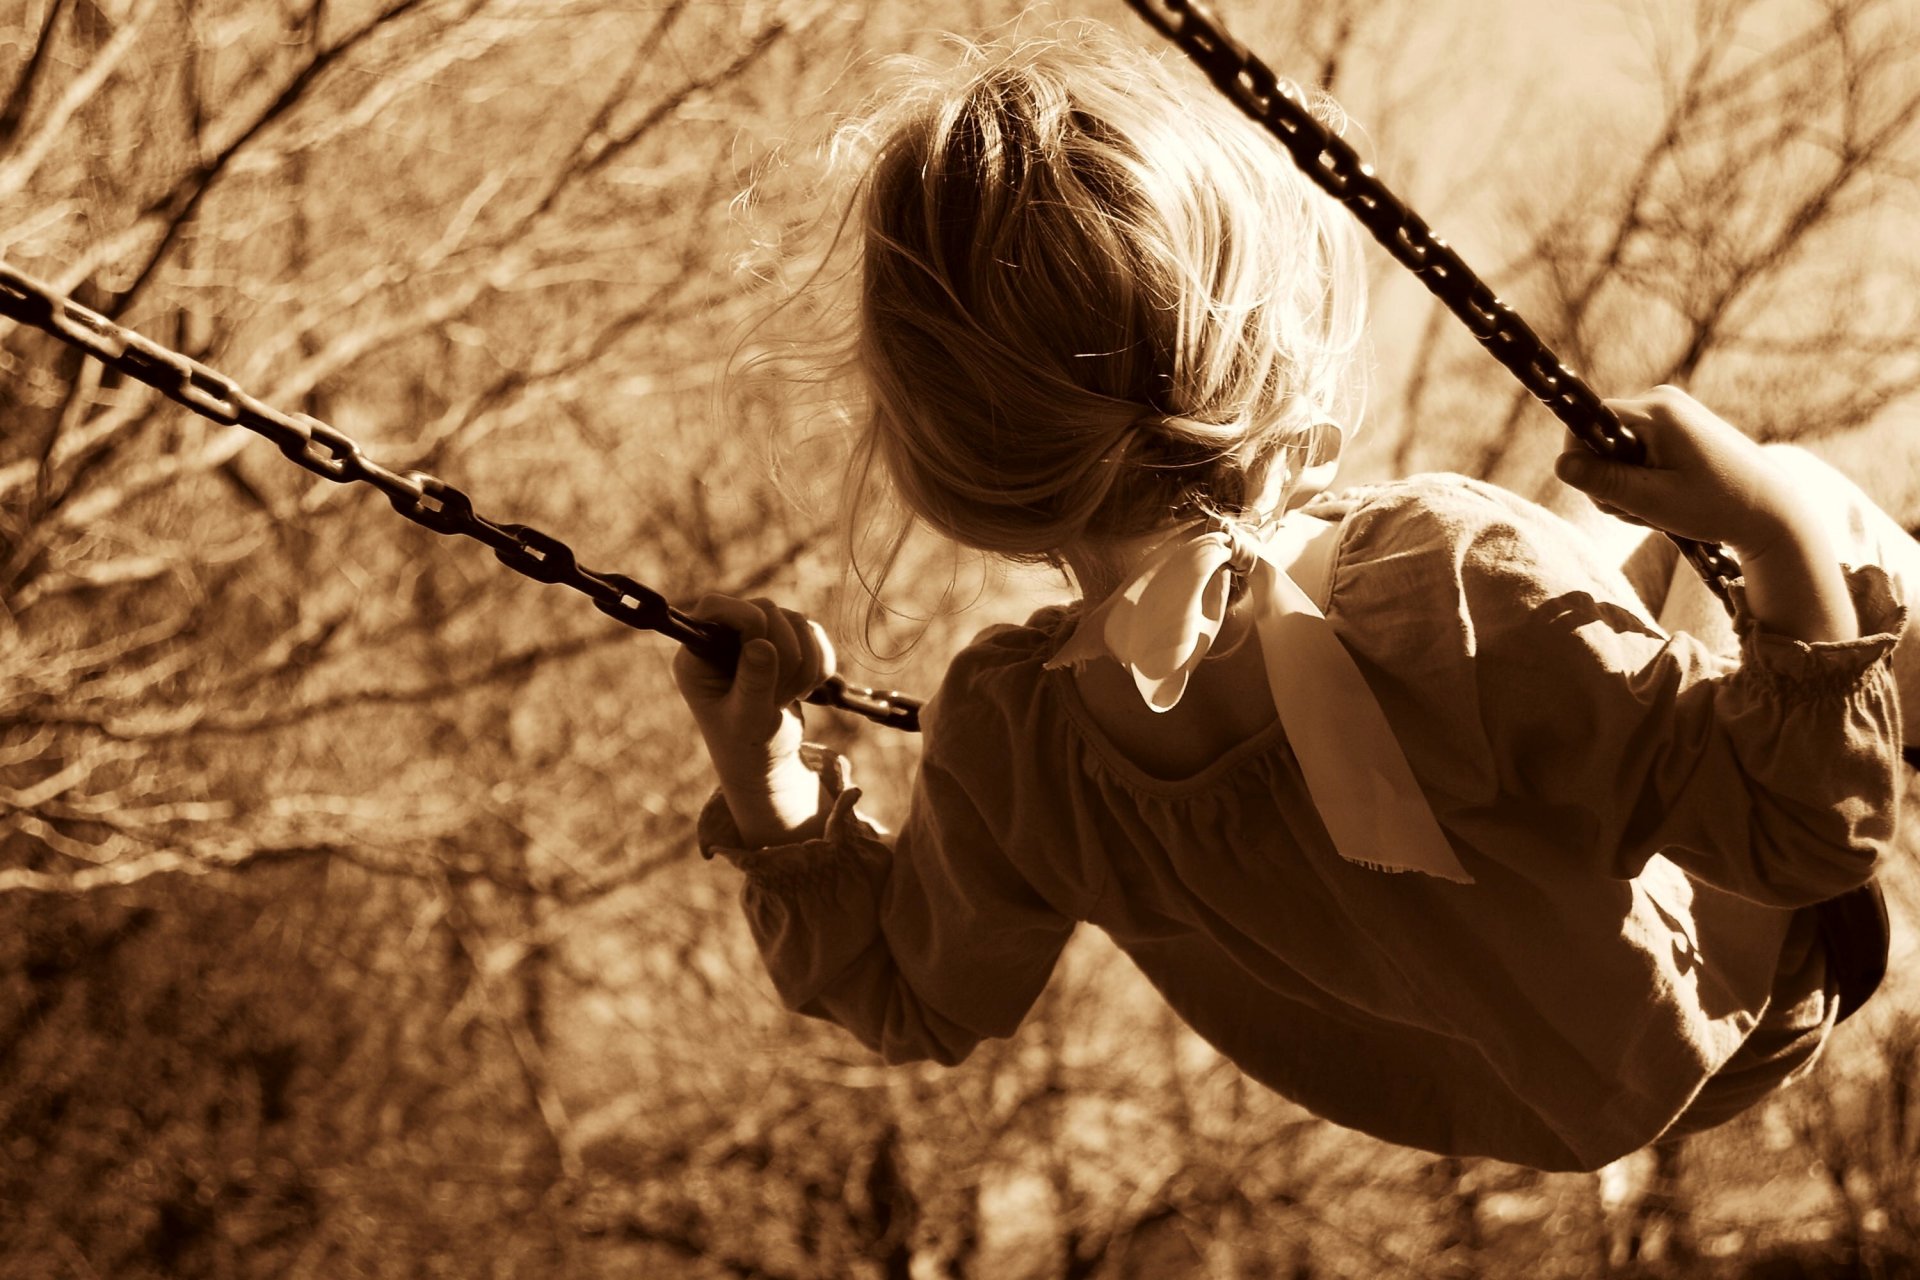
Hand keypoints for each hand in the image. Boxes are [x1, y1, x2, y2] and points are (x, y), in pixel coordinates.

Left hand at [671, 594, 837, 844]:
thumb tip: (761, 644)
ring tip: (790, 697)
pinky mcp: (786, 644)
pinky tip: (806, 690)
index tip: (764, 651)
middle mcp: (725, 639)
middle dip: (785, 655)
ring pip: (796, 621)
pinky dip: (820, 662)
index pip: (715, 606)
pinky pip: (814, 634)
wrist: (767, 762)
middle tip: (779, 697)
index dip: (746, 619)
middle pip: (766, 610)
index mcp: (698, 655)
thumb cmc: (746, 747)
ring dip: (805, 663)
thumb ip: (753, 684)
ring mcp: (757, 638)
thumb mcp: (747, 721)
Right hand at [1554, 386, 1805, 557]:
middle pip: (1601, 438)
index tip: (1606, 493)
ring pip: (1618, 448)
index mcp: (1657, 411)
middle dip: (1610, 478)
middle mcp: (1663, 401)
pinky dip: (1643, 478)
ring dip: (1627, 484)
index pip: (1588, 423)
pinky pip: (1639, 450)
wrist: (1773, 510)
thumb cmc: (1717, 506)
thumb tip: (1559, 465)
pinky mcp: (1680, 427)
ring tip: (1660, 507)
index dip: (1583, 460)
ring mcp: (1673, 412)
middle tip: (1642, 509)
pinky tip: (1666, 497)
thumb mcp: (1653, 501)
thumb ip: (1604, 482)